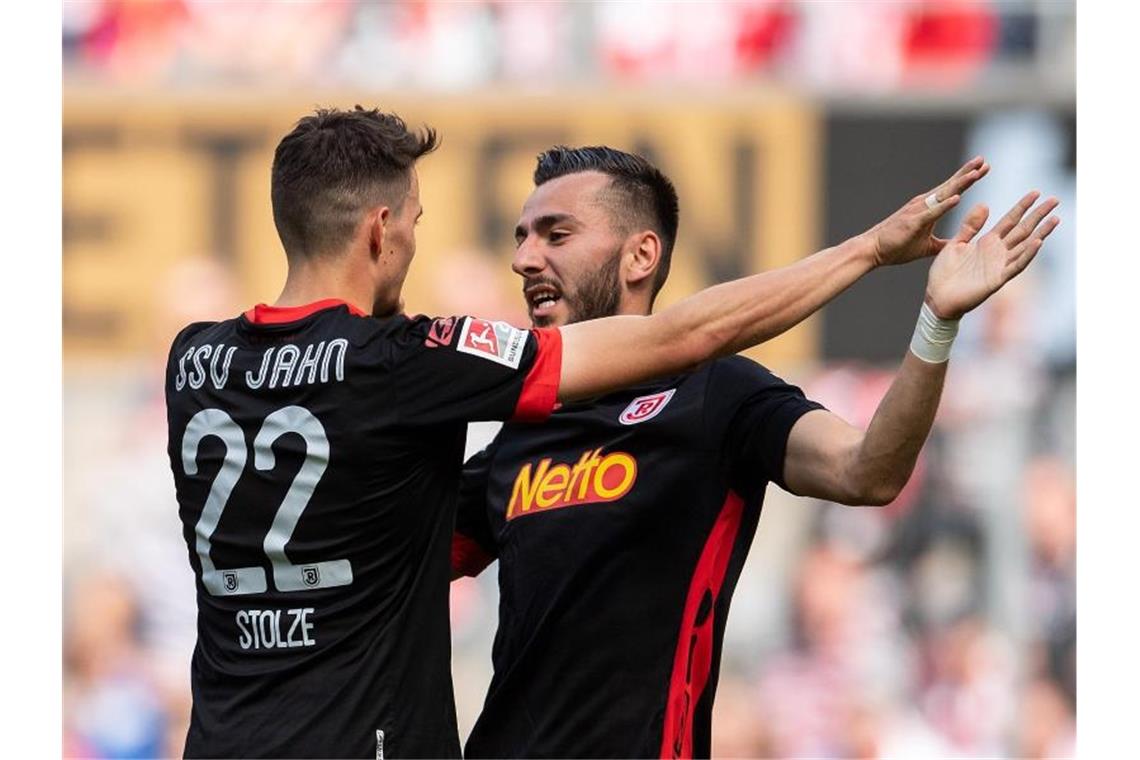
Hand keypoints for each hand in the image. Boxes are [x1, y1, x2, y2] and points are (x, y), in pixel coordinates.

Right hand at [866, 157, 989, 266]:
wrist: (872, 250)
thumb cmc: (896, 247)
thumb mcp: (926, 246)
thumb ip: (944, 244)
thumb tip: (959, 246)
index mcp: (928, 209)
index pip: (952, 191)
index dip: (967, 180)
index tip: (982, 169)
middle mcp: (923, 204)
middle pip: (950, 186)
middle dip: (968, 173)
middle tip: (983, 161)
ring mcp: (918, 212)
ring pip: (943, 195)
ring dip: (960, 184)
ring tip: (976, 173)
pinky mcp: (913, 223)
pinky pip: (932, 213)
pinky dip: (945, 206)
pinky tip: (958, 199)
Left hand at [925, 192, 1060, 319]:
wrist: (937, 297)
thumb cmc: (945, 273)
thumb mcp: (956, 244)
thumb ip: (970, 226)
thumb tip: (984, 204)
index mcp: (987, 242)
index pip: (1010, 220)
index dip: (1023, 206)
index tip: (1036, 192)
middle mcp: (998, 252)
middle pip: (1023, 230)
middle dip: (1038, 215)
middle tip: (1055, 200)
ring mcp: (999, 265)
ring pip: (1025, 246)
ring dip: (1040, 233)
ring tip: (1054, 219)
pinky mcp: (997, 279)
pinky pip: (1015, 265)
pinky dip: (1027, 254)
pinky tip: (1037, 243)